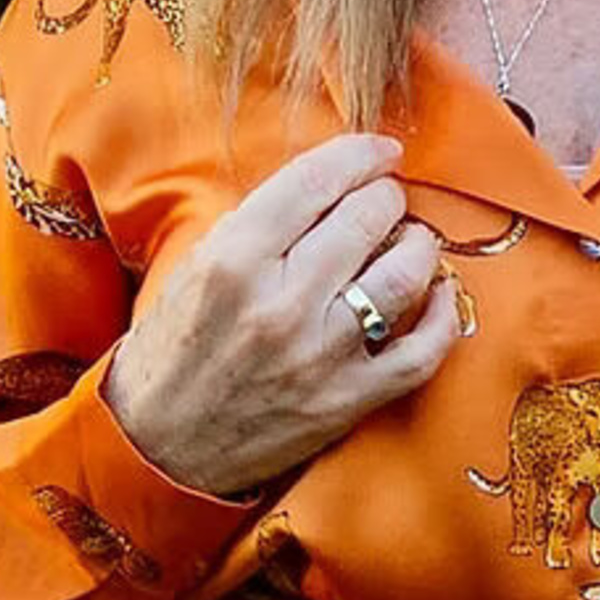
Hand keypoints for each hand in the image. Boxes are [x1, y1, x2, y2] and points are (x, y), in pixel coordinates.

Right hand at [102, 132, 463, 496]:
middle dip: (386, 195)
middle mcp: (281, 304)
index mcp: (235, 260)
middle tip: (386, 197)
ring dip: (418, 244)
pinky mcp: (345, 402)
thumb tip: (331, 181)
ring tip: (410, 238)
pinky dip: (442, 317)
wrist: (156, 448)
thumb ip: (261, 221)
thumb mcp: (197, 265)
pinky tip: (441, 293)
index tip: (380, 150)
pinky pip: (420, 353)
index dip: (360, 154)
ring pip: (402, 277)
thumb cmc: (174, 348)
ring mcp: (319, 356)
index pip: (316, 180)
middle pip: (366, 218)